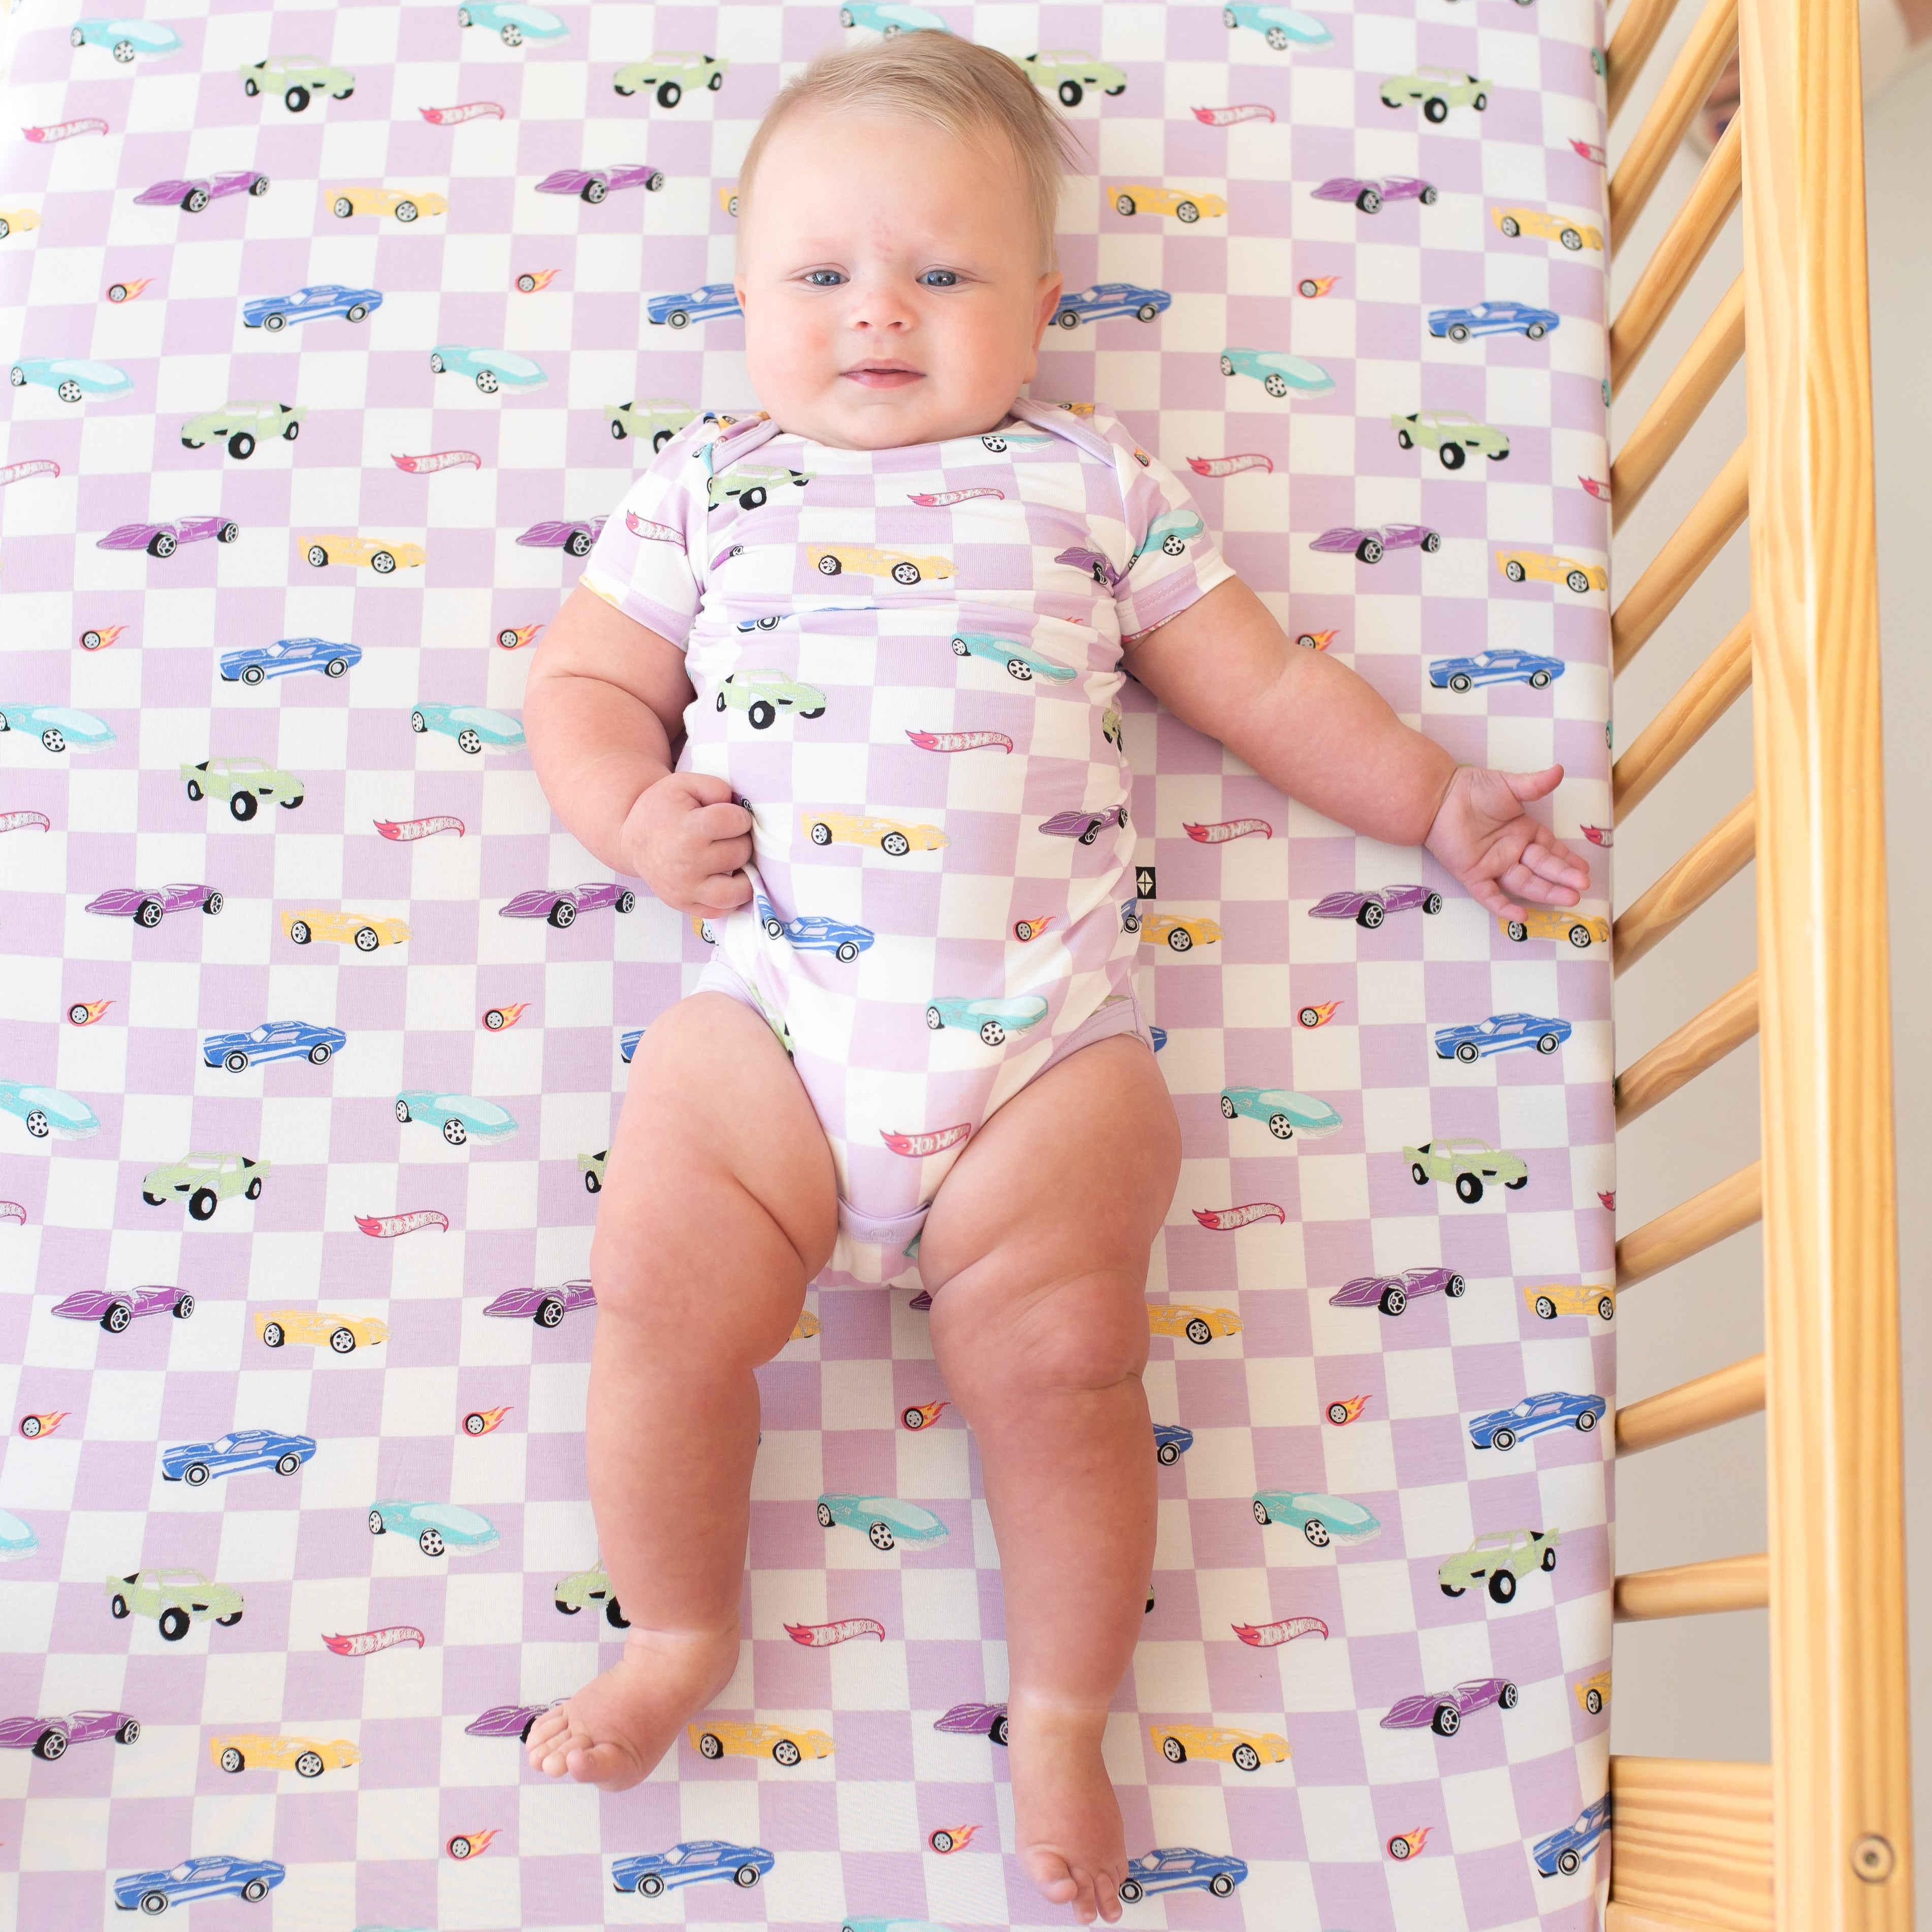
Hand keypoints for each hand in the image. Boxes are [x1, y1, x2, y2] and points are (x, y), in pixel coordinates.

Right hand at [618, 771, 753, 916]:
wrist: (632, 840)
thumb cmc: (663, 809)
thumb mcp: (683, 784)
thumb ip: (715, 787)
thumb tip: (736, 805)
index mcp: (687, 830)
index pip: (735, 823)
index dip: (740, 817)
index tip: (731, 817)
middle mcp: (687, 863)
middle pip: (739, 853)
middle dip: (741, 841)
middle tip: (727, 837)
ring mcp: (685, 888)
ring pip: (738, 890)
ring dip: (744, 874)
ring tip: (734, 862)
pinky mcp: (684, 905)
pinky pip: (723, 910)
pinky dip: (731, 897)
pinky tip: (726, 879)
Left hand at [1424, 764, 1591, 920]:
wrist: (1438, 796)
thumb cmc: (1472, 789)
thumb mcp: (1509, 785)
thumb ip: (1534, 784)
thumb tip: (1559, 770)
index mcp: (1523, 832)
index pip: (1551, 850)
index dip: (1568, 860)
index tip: (1585, 869)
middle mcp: (1511, 851)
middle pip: (1542, 868)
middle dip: (1563, 877)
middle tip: (1583, 884)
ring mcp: (1493, 864)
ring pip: (1524, 882)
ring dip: (1546, 891)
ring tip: (1570, 897)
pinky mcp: (1473, 873)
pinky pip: (1490, 895)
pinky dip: (1504, 906)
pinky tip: (1522, 916)